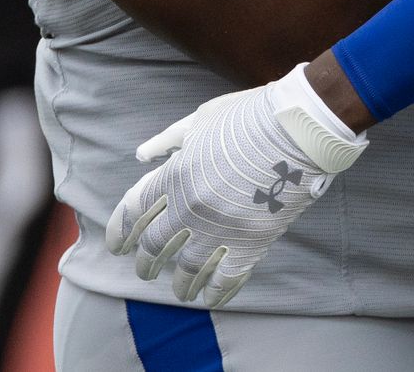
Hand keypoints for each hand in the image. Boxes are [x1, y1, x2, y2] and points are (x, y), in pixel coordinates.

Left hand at [105, 65, 365, 306]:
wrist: (297, 129)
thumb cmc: (248, 116)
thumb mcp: (202, 118)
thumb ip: (169, 140)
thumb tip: (141, 155)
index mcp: (175, 174)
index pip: (135, 209)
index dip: (120, 230)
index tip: (116, 245)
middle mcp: (189, 207)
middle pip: (154, 245)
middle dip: (146, 262)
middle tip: (145, 271)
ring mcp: (218, 229)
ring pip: (186, 270)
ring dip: (179, 284)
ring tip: (179, 291)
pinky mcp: (249, 244)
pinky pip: (224, 280)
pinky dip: (215, 292)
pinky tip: (211, 296)